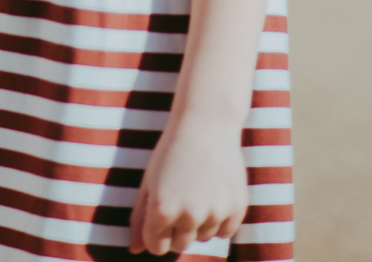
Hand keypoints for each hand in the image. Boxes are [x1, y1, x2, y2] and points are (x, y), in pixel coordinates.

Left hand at [128, 117, 247, 255]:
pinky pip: (225, 232)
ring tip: (197, 187)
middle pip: (179, 245)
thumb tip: (134, 250)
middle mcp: (189, 216)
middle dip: (176, 228)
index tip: (159, 214)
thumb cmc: (172, 151)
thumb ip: (139, 218)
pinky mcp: (237, 209)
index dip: (155, 231)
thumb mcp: (149, 181)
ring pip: (202, 237)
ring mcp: (215, 213)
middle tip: (179, 196)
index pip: (156, 246)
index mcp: (162, 209)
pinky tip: (214, 190)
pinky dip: (220, 218)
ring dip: (199, 221)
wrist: (207, 124)